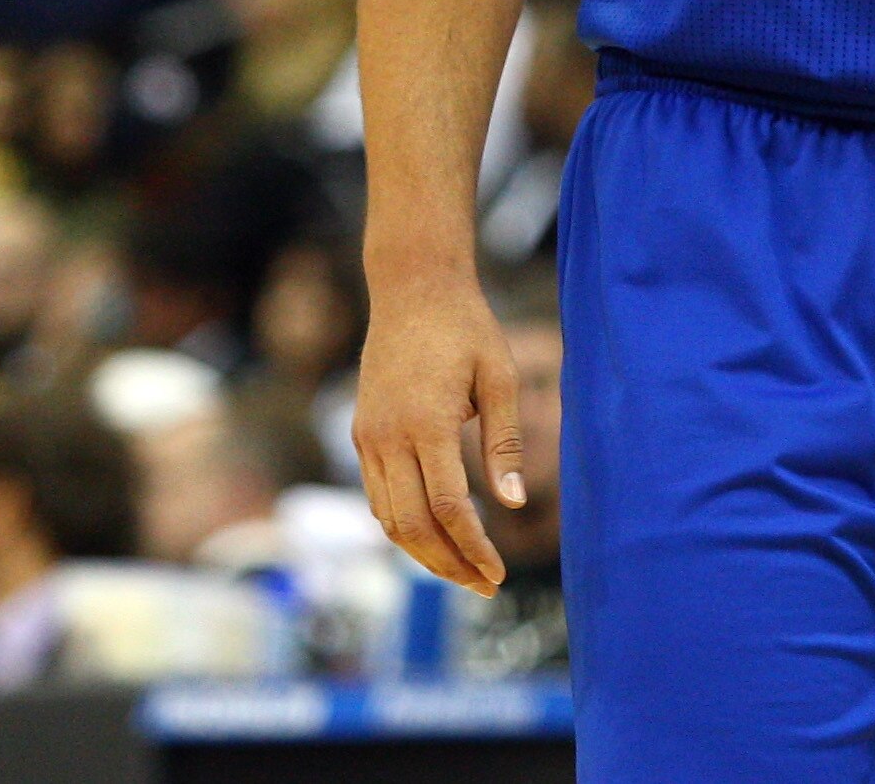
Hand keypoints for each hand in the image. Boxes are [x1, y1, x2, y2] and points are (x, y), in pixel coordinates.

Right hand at [351, 270, 527, 594]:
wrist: (412, 287)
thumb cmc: (467, 328)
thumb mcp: (500, 378)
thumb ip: (504, 444)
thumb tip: (513, 503)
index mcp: (427, 423)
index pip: (449, 508)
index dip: (474, 548)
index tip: (499, 575)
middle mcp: (389, 436)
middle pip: (414, 526)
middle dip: (449, 565)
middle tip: (485, 586)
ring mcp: (368, 436)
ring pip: (388, 519)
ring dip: (423, 553)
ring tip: (462, 572)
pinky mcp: (361, 433)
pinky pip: (377, 497)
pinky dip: (402, 526)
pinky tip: (433, 536)